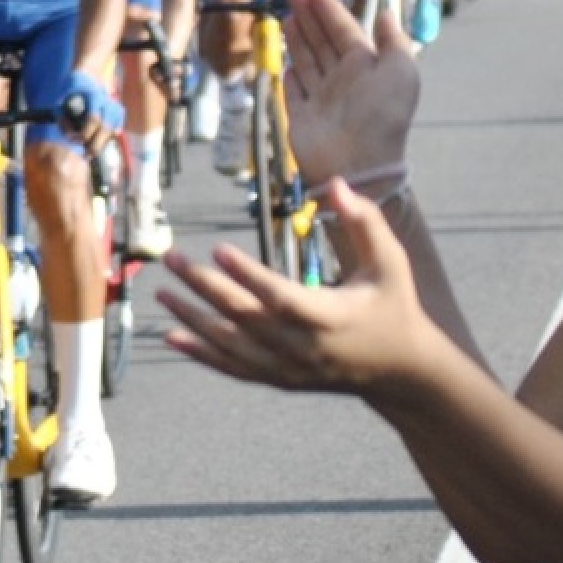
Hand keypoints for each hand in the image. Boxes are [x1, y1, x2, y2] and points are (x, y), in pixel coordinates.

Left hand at [63, 69, 123, 147]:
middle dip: (96, 144)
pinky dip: (108, 138)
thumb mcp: (61, 101)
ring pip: (113, 129)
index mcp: (93, 95)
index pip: (93, 118)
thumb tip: (69, 136)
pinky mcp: (119, 112)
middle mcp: (107, 101)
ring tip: (91, 154)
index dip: (86, 132)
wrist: (86, 78)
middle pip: (106, 127)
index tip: (76, 141)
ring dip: (103, 143)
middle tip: (87, 156)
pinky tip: (98, 143)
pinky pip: (116, 129)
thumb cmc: (70, 92)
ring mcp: (115, 106)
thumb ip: (62, 118)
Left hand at [156, 178, 432, 396]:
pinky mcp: (280, 379)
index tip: (218, 250)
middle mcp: (305, 347)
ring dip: (193, 319)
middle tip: (172, 259)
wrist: (400, 372)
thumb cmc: (392, 306)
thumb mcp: (390, 262)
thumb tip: (336, 184)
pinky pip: (233, 368)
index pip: (283, 297)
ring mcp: (289, 367)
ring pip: (232, 346)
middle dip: (205, 287)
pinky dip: (201, 353)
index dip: (249, 276)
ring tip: (161, 293)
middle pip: (245, 318)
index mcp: (332, 317)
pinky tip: (170, 336)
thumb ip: (366, 222)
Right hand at [278, 0, 420, 189]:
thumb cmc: (382, 115)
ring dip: (297, 38)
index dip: (330, 9)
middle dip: (309, 16)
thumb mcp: (401, 71)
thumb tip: (385, 13)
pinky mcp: (301, 117)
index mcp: (366, 66)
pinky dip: (290, 77)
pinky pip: (294, 92)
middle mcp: (343, 80)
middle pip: (323, 42)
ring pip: (306, 61)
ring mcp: (321, 99)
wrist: (360, 164)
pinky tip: (287, 63)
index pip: (345, 30)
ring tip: (285, 15)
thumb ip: (394, 40)